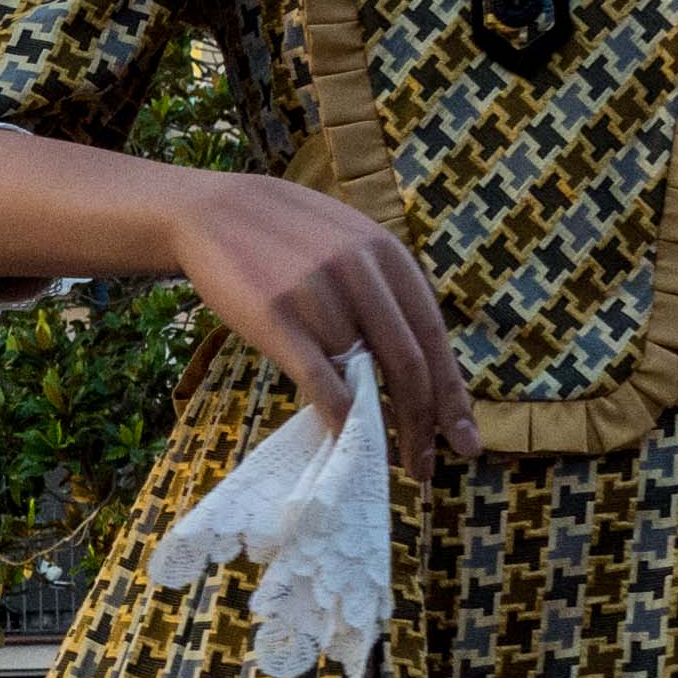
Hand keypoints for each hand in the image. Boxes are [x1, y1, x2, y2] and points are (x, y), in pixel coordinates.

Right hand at [154, 170, 474, 468]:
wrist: (211, 209)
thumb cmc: (287, 236)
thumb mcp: (350, 243)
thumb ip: (385, 292)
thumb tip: (420, 367)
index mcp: (387, 253)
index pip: (433, 336)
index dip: (453, 395)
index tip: (466, 441)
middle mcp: (359, 270)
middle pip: (407, 363)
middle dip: (423, 424)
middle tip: (425, 468)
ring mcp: (317, 292)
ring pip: (362, 375)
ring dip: (376, 427)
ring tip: (380, 458)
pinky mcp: (274, 315)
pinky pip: (318, 378)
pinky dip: (338, 416)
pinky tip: (344, 441)